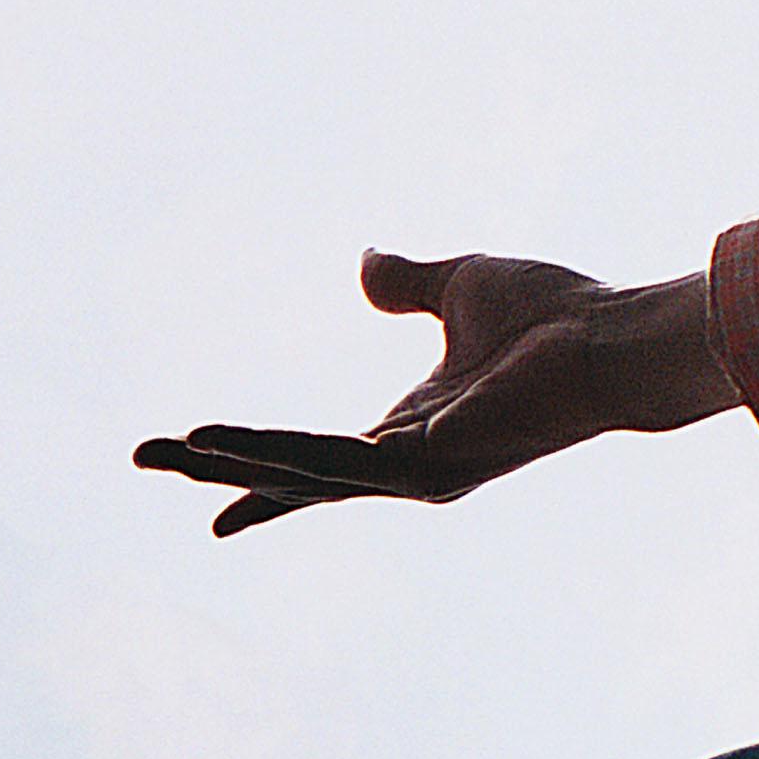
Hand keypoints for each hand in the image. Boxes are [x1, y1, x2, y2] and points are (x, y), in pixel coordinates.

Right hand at [135, 250, 728, 535]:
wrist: (616, 339)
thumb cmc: (558, 316)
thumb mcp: (460, 285)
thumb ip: (404, 283)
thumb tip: (364, 264)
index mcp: (411, 430)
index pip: (317, 459)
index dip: (259, 470)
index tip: (207, 495)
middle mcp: (409, 464)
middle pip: (290, 473)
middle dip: (214, 469)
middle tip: (142, 456)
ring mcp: (417, 472)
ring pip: (299, 473)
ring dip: (227, 463)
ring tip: (166, 452)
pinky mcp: (426, 465)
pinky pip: (330, 464)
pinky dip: (272, 458)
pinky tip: (223, 447)